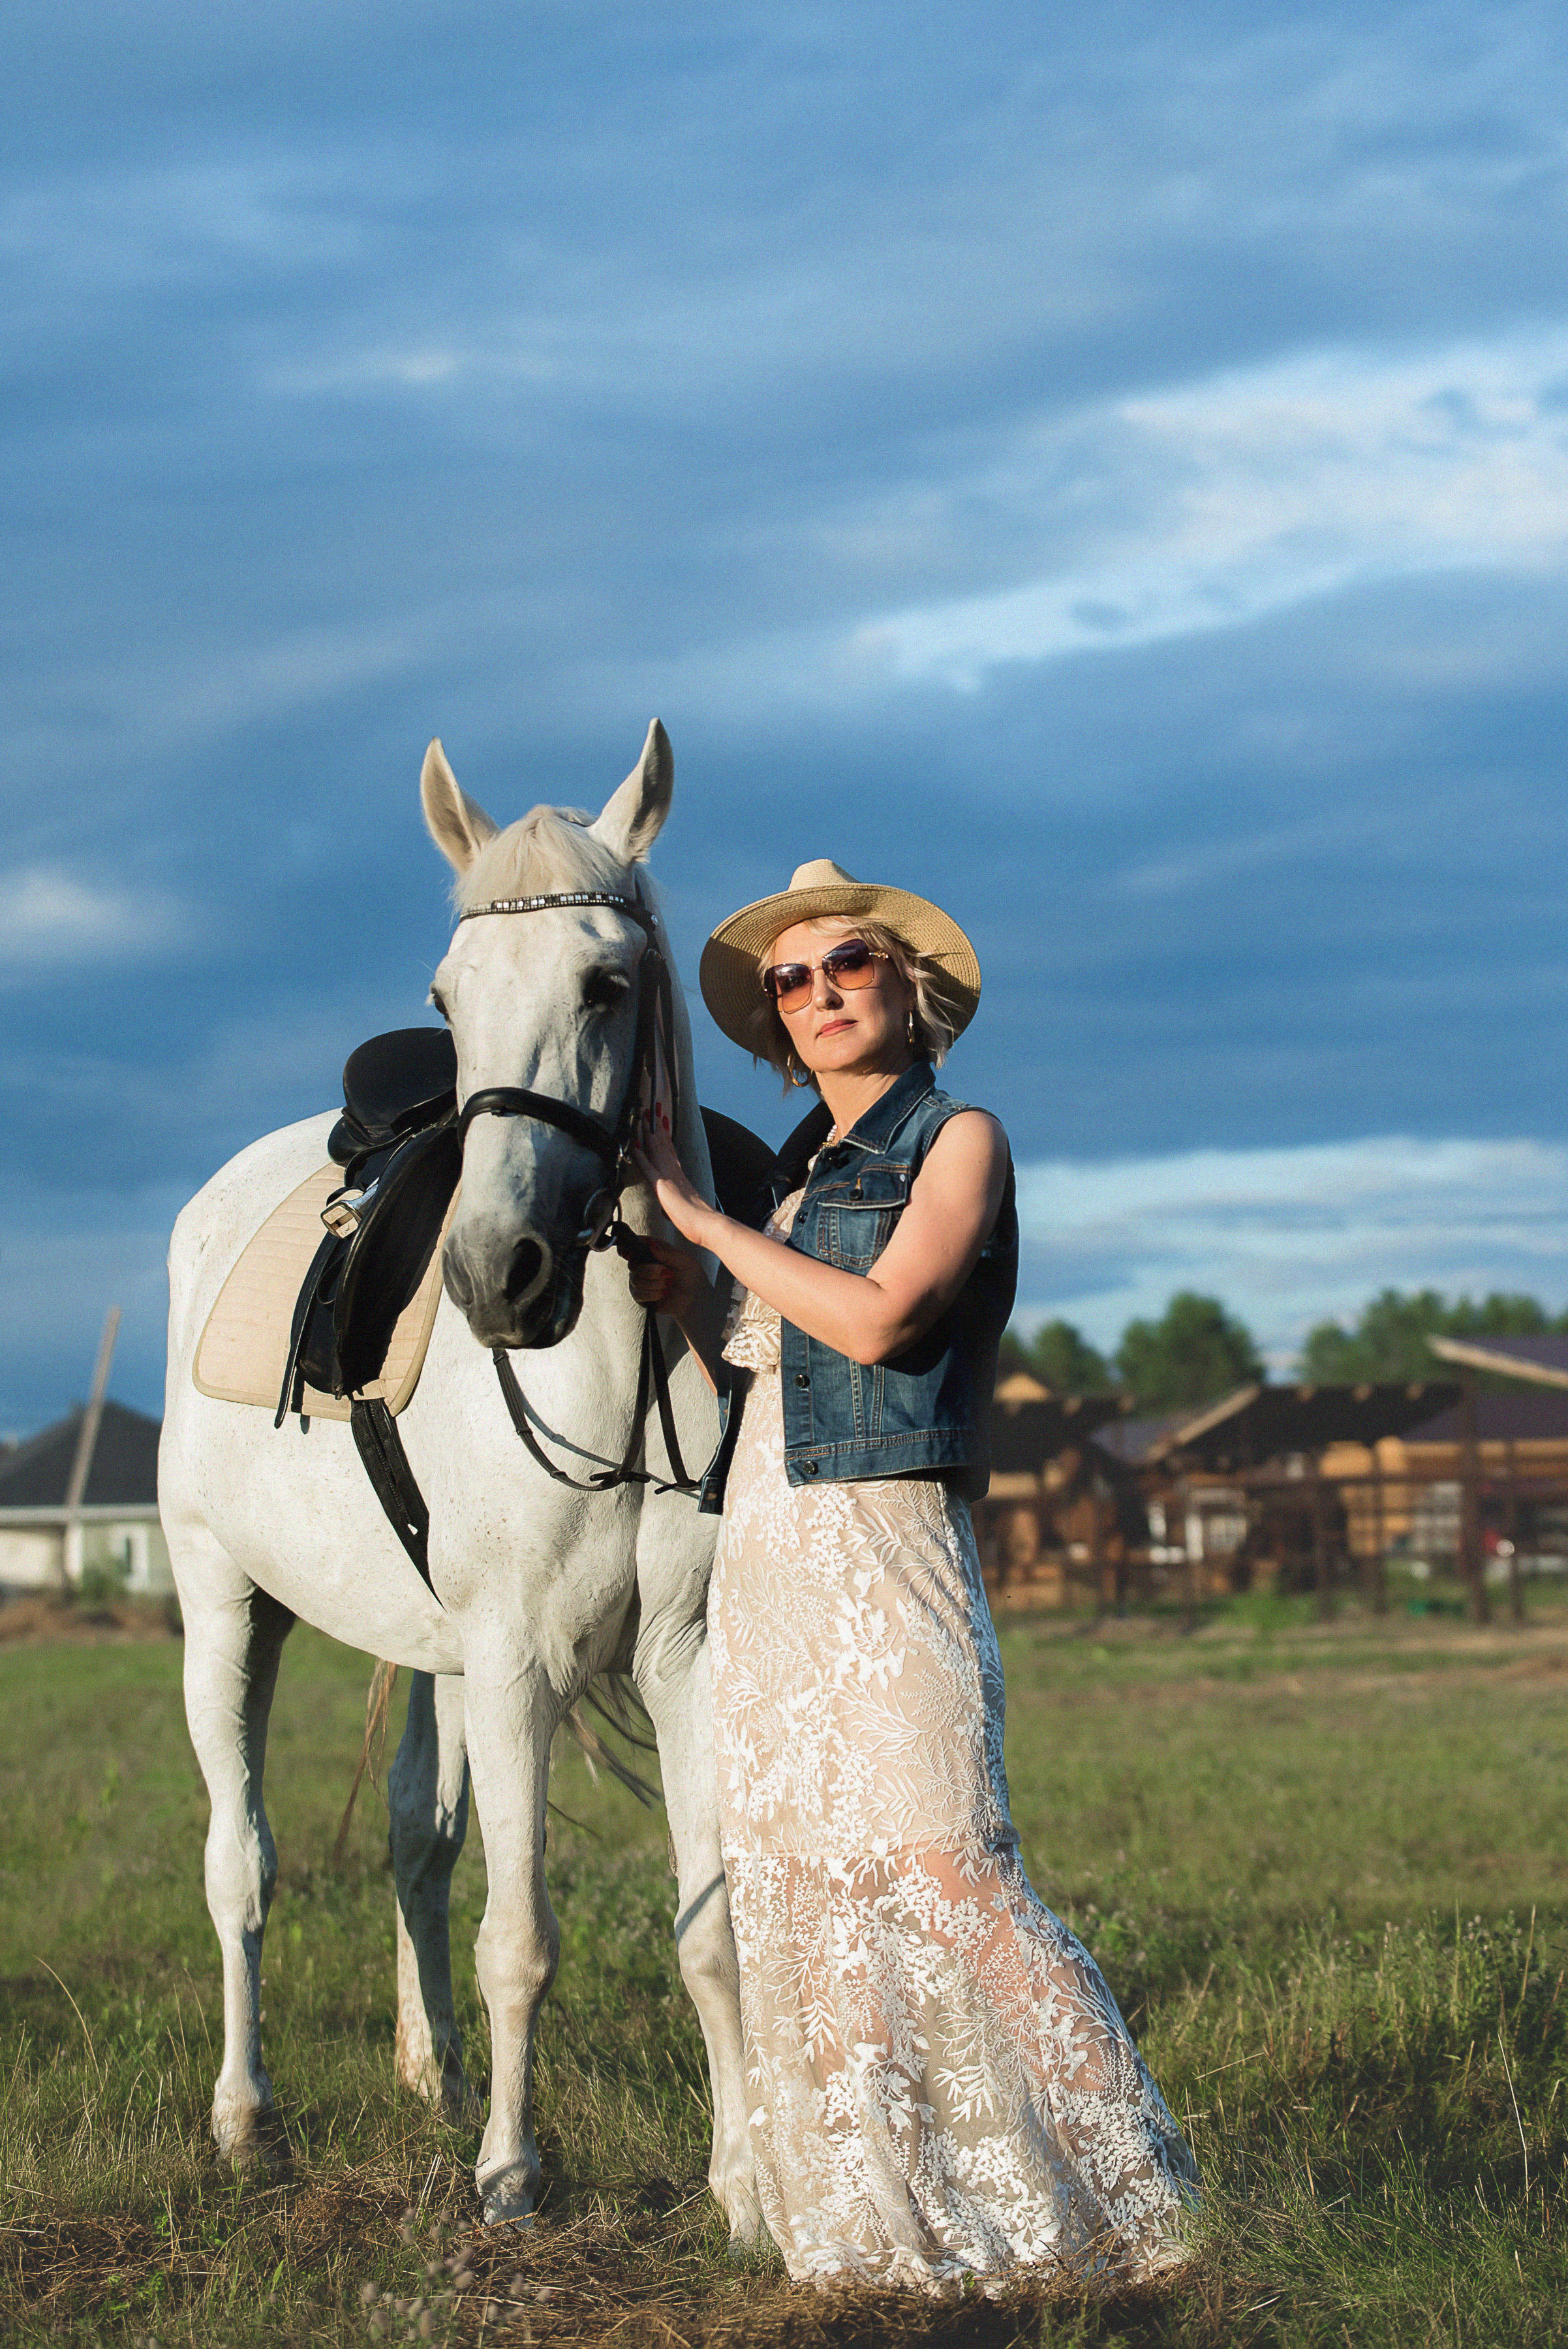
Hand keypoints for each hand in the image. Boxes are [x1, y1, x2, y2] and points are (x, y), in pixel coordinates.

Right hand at [617, 1231, 704, 1321]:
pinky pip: (638, 1293)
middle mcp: (644, 1264)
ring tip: (669, 1284)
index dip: (627, 1248)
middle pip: (633, 1264)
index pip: (635, 1245)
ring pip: (635, 1279)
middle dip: (650, 1270)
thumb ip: (667, 1253)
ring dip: (655, 1284)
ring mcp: (641, 1280)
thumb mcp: (685, 1261)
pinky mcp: (641, 1296)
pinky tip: (664, 1293)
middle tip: (668, 1273)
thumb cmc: (691, 1277)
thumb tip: (651, 1244)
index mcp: (654, 1251)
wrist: (695, 1299)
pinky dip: (653, 1294)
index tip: (630, 1253)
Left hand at [631, 1114, 715, 1247]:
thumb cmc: (699, 1221)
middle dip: (657, 1125)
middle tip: (652, 1107)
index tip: (662, 1121)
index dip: (665, 1135)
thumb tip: (684, 1205)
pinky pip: (646, 1165)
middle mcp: (673, 1171)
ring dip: (647, 1131)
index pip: (670, 1151)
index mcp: (680, 1176)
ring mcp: (667, 1176)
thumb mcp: (689, 1207)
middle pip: (663, 1144)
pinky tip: (633, 1141)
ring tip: (644, 1113)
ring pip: (655, 1148)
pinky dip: (639, 1152)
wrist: (706, 1224)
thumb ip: (683, 1203)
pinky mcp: (661, 1184)